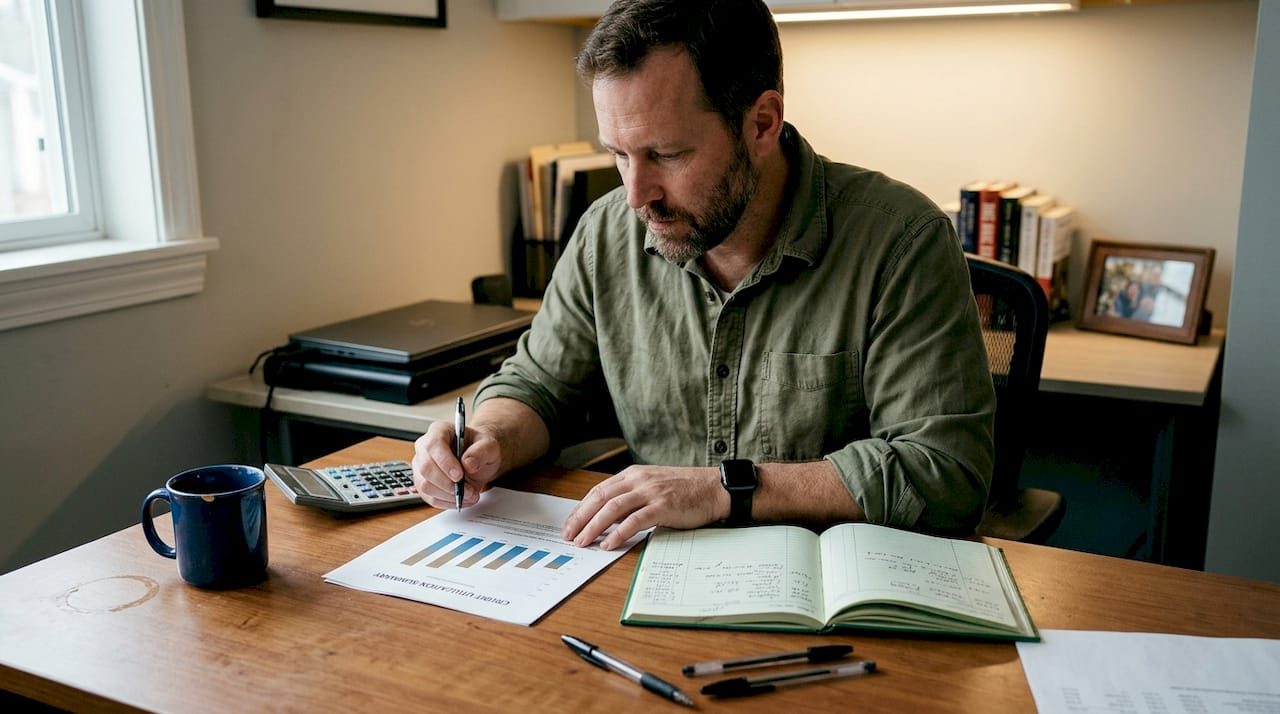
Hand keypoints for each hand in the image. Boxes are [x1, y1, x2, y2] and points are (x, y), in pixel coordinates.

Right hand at [411, 419, 502, 508]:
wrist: (478, 458)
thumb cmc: (479, 448)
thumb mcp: (489, 445)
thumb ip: (481, 451)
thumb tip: (468, 463)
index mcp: (439, 431)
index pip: (433, 445)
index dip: (445, 462)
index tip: (459, 475)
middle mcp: (425, 447)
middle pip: (426, 468)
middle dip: (448, 484)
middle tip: (468, 490)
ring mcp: (421, 466)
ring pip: (425, 485)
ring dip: (448, 495)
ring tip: (469, 495)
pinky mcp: (423, 483)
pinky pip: (429, 497)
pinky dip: (446, 502)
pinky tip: (461, 500)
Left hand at [562, 465, 727, 550]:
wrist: (715, 489)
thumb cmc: (686, 491)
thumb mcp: (654, 487)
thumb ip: (632, 497)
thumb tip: (609, 518)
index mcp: (634, 474)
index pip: (599, 490)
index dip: (581, 508)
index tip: (570, 524)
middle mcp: (638, 480)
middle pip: (600, 498)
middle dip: (581, 518)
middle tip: (569, 536)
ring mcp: (650, 492)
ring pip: (612, 508)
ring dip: (594, 526)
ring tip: (583, 542)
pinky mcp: (662, 506)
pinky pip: (634, 521)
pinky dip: (618, 534)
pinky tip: (609, 545)